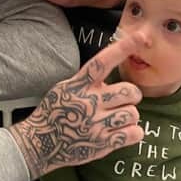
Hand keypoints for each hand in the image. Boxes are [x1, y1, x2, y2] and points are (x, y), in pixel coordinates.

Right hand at [8, 33, 143, 179]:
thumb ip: (87, 83)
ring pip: (133, 113)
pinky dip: (132, 133)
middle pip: (129, 91)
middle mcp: (89, 102)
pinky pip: (134, 134)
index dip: (123, 48)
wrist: (39, 143)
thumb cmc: (54, 113)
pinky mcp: (102, 144)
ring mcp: (96, 124)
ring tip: (116, 119)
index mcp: (79, 85)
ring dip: (129, 116)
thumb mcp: (64, 89)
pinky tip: (121, 133)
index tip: (140, 36)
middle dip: (131, 95)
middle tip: (122, 101)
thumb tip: (110, 81)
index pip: (103, 62)